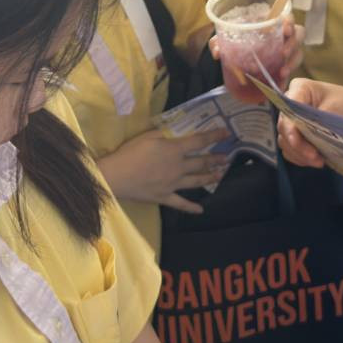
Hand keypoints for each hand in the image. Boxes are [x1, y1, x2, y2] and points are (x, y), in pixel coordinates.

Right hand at [98, 128, 229, 212]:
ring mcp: (173, 184)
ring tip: (220, 176)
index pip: (199, 141)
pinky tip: (201, 210)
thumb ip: (163, 134)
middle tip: (226, 158)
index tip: (226, 134)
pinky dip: (191, 208)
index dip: (214, 136)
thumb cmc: (130, 153)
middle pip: (201, 162)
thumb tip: (174, 131)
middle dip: (215, 159)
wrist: (116, 176)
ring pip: (196, 181)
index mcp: (174, 150)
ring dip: (210, 178)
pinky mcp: (165, 197)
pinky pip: (181, 204)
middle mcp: (178, 167)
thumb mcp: (147, 136)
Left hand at [207, 20, 304, 102]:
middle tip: (283, 53)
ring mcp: (286, 51)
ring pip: (299, 52)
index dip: (289, 21)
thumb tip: (217, 51)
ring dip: (292, 61)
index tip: (285, 28)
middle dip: (293, 43)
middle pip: (298, 33)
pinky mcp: (285, 66)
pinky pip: (291, 71)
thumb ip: (218, 41)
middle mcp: (282, 36)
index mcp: (270, 23)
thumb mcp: (225, 39)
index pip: (286, 17)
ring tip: (282, 71)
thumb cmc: (235, 42)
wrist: (235, 61)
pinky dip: (287, 77)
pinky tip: (280, 82)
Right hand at [276, 78, 342, 168]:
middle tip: (315, 157)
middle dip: (298, 145)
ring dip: (300, 154)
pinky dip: (301, 158)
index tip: (297, 142)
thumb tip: (307, 133)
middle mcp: (291, 104)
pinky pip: (291, 150)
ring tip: (319, 161)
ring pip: (285, 141)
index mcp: (299, 89)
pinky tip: (316, 160)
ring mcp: (292, 121)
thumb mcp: (337, 108)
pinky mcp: (296, 136)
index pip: (288, 109)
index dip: (290, 127)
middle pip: (284, 128)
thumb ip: (319, 120)